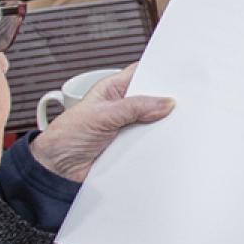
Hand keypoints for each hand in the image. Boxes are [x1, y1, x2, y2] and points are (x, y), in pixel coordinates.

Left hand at [28, 68, 172, 182]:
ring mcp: (128, 129)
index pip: (143, 74)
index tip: (182, 75)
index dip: (161, 73)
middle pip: (154, 100)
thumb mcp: (101, 115)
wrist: (56, 171)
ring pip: (155, 123)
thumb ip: (133, 107)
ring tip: (181, 125)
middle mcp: (123, 108)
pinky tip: (170, 144)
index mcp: (113, 90)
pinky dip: (159, 145)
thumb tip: (165, 102)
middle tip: (187, 102)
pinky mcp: (130, 149)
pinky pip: (151, 144)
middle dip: (168, 102)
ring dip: (164, 126)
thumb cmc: (65, 137)